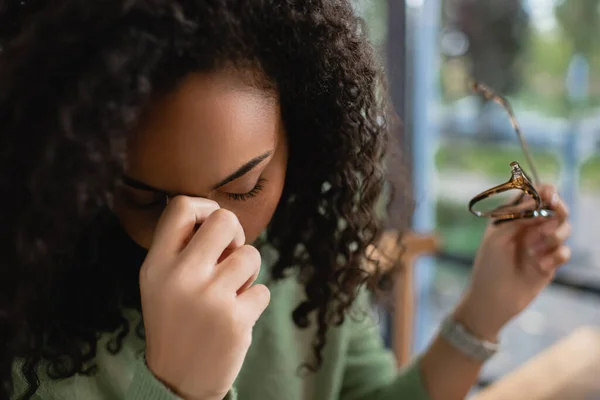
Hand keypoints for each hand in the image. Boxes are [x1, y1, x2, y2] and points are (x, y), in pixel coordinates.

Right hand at [139, 197, 269, 399]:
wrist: (178, 381)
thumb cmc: (176, 321)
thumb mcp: (159, 282)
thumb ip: (180, 248)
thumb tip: (218, 215)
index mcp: (156, 264)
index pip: (181, 206)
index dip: (205, 208)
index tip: (211, 229)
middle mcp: (180, 276)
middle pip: (225, 221)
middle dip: (236, 235)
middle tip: (230, 256)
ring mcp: (209, 298)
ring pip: (251, 255)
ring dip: (248, 273)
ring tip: (231, 293)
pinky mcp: (235, 320)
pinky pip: (263, 290)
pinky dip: (255, 302)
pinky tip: (236, 317)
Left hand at [454, 184, 570, 340]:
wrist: (493, 299)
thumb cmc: (489, 266)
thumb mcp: (497, 237)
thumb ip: (516, 217)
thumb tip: (536, 200)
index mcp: (513, 218)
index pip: (534, 197)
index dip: (545, 192)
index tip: (550, 194)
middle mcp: (529, 228)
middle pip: (554, 209)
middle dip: (557, 209)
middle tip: (553, 215)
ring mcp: (541, 245)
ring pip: (563, 228)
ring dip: (554, 235)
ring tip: (534, 249)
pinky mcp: (550, 262)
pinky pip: (564, 252)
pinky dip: (555, 256)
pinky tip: (539, 265)